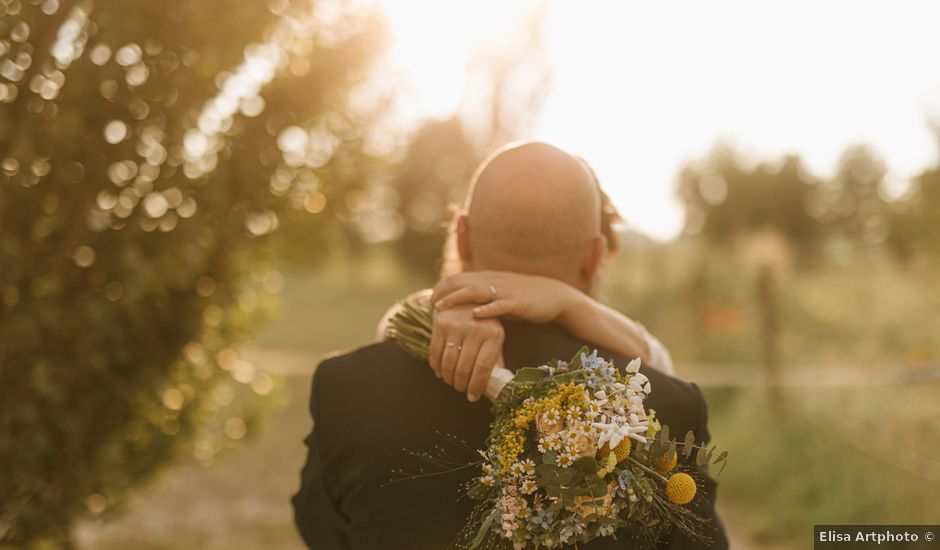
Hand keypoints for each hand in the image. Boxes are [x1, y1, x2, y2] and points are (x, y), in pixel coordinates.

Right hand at [429, 305, 504, 401]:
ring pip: (449, 363)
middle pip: (465, 367)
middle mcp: (476, 329)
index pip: (484, 367)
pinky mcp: (440, 324)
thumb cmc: (482, 321)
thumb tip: (495, 382)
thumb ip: (495, 357)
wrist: (464, 296)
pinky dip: (436, 367)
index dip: (477, 385)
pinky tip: (440, 372)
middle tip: (461, 390)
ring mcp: (456, 326)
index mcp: (494, 334)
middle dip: (461, 384)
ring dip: (449, 378)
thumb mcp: (494, 335)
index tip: (473, 397)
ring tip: (452, 382)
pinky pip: (435, 353)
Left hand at [432, 271, 576, 322]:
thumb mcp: (499, 293)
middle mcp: (494, 281)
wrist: (554, 296)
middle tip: (429, 307)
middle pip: (461, 282)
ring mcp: (505, 291)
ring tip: (441, 309)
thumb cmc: (524, 297)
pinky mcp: (518, 303)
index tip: (430, 301)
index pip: (458, 278)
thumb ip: (481, 297)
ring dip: (456, 300)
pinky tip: (474, 316)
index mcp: (488, 278)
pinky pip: (500, 305)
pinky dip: (486, 310)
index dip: (441, 288)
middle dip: (442, 293)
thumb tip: (460, 307)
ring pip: (476, 291)